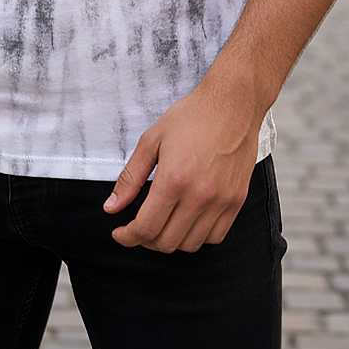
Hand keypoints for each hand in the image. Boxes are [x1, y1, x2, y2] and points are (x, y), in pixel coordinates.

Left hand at [103, 70, 261, 253]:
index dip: (128, 237)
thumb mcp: (151, 140)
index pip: (146, 228)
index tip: (120, 233)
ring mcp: (221, 201)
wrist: (232, 104)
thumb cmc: (192, 117)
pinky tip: (187, 220)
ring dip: (171, 240)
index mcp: (174, 179)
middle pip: (166, 242)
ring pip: (190, 244)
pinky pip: (215, 237)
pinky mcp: (237, 201)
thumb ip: (130, 178)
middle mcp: (199, 196)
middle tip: (138, 225)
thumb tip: (112, 207)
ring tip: (162, 222)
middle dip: (145, 239)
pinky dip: (197, 236)